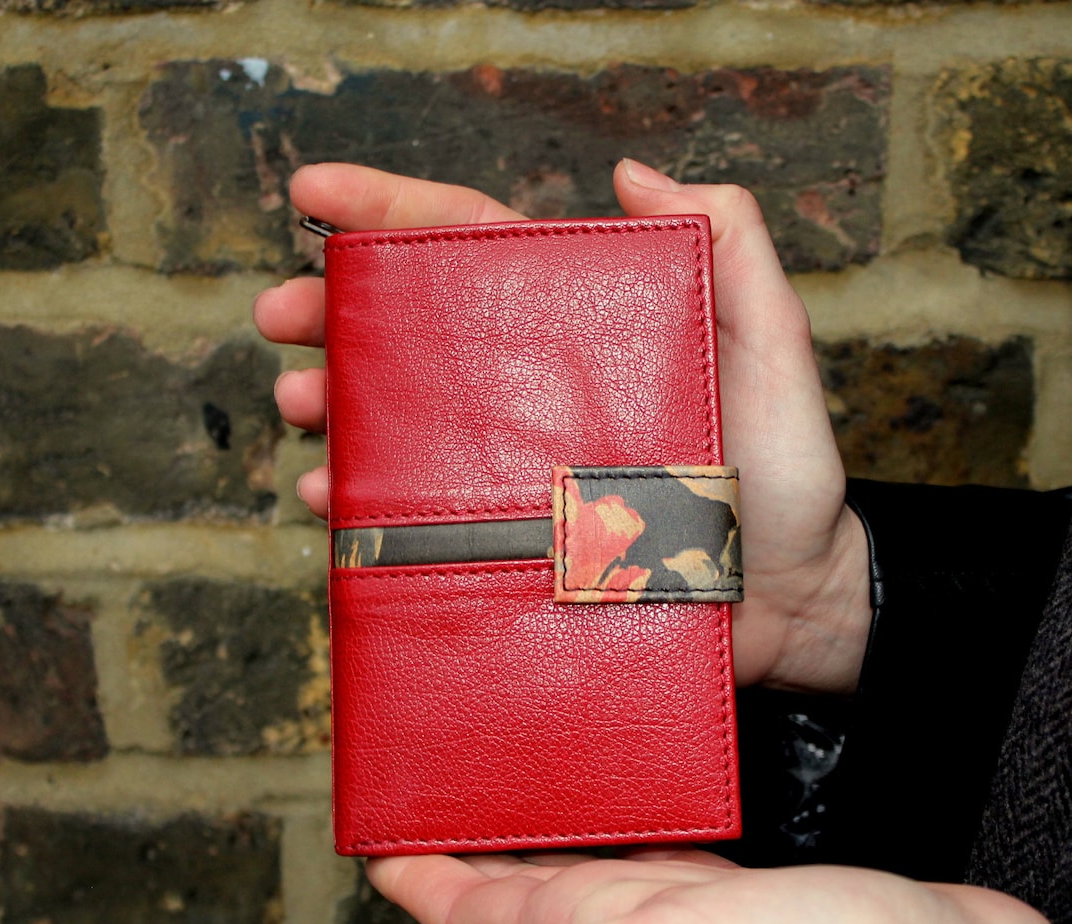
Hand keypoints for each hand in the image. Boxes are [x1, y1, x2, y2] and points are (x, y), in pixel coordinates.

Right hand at [254, 160, 872, 692]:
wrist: (796, 603)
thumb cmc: (789, 473)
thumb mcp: (776, 345)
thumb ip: (730, 248)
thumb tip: (633, 172)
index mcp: (586, 333)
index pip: (477, 247)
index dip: (394, 210)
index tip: (313, 191)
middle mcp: (540, 396)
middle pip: (417, 336)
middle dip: (335, 316)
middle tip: (276, 320)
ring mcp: (520, 472)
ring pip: (406, 424)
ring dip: (338, 408)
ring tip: (298, 408)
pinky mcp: (515, 546)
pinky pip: (424, 522)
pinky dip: (368, 508)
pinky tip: (332, 501)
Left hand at [355, 849, 1047, 923]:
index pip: (473, 912)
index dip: (417, 880)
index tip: (374, 841)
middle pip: (518, 891)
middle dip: (465, 853)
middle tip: (425, 806)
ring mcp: (679, 914)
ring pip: (582, 873)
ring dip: (537, 843)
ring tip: (508, 802)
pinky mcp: (733, 894)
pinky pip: (651, 858)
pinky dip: (620, 836)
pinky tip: (624, 819)